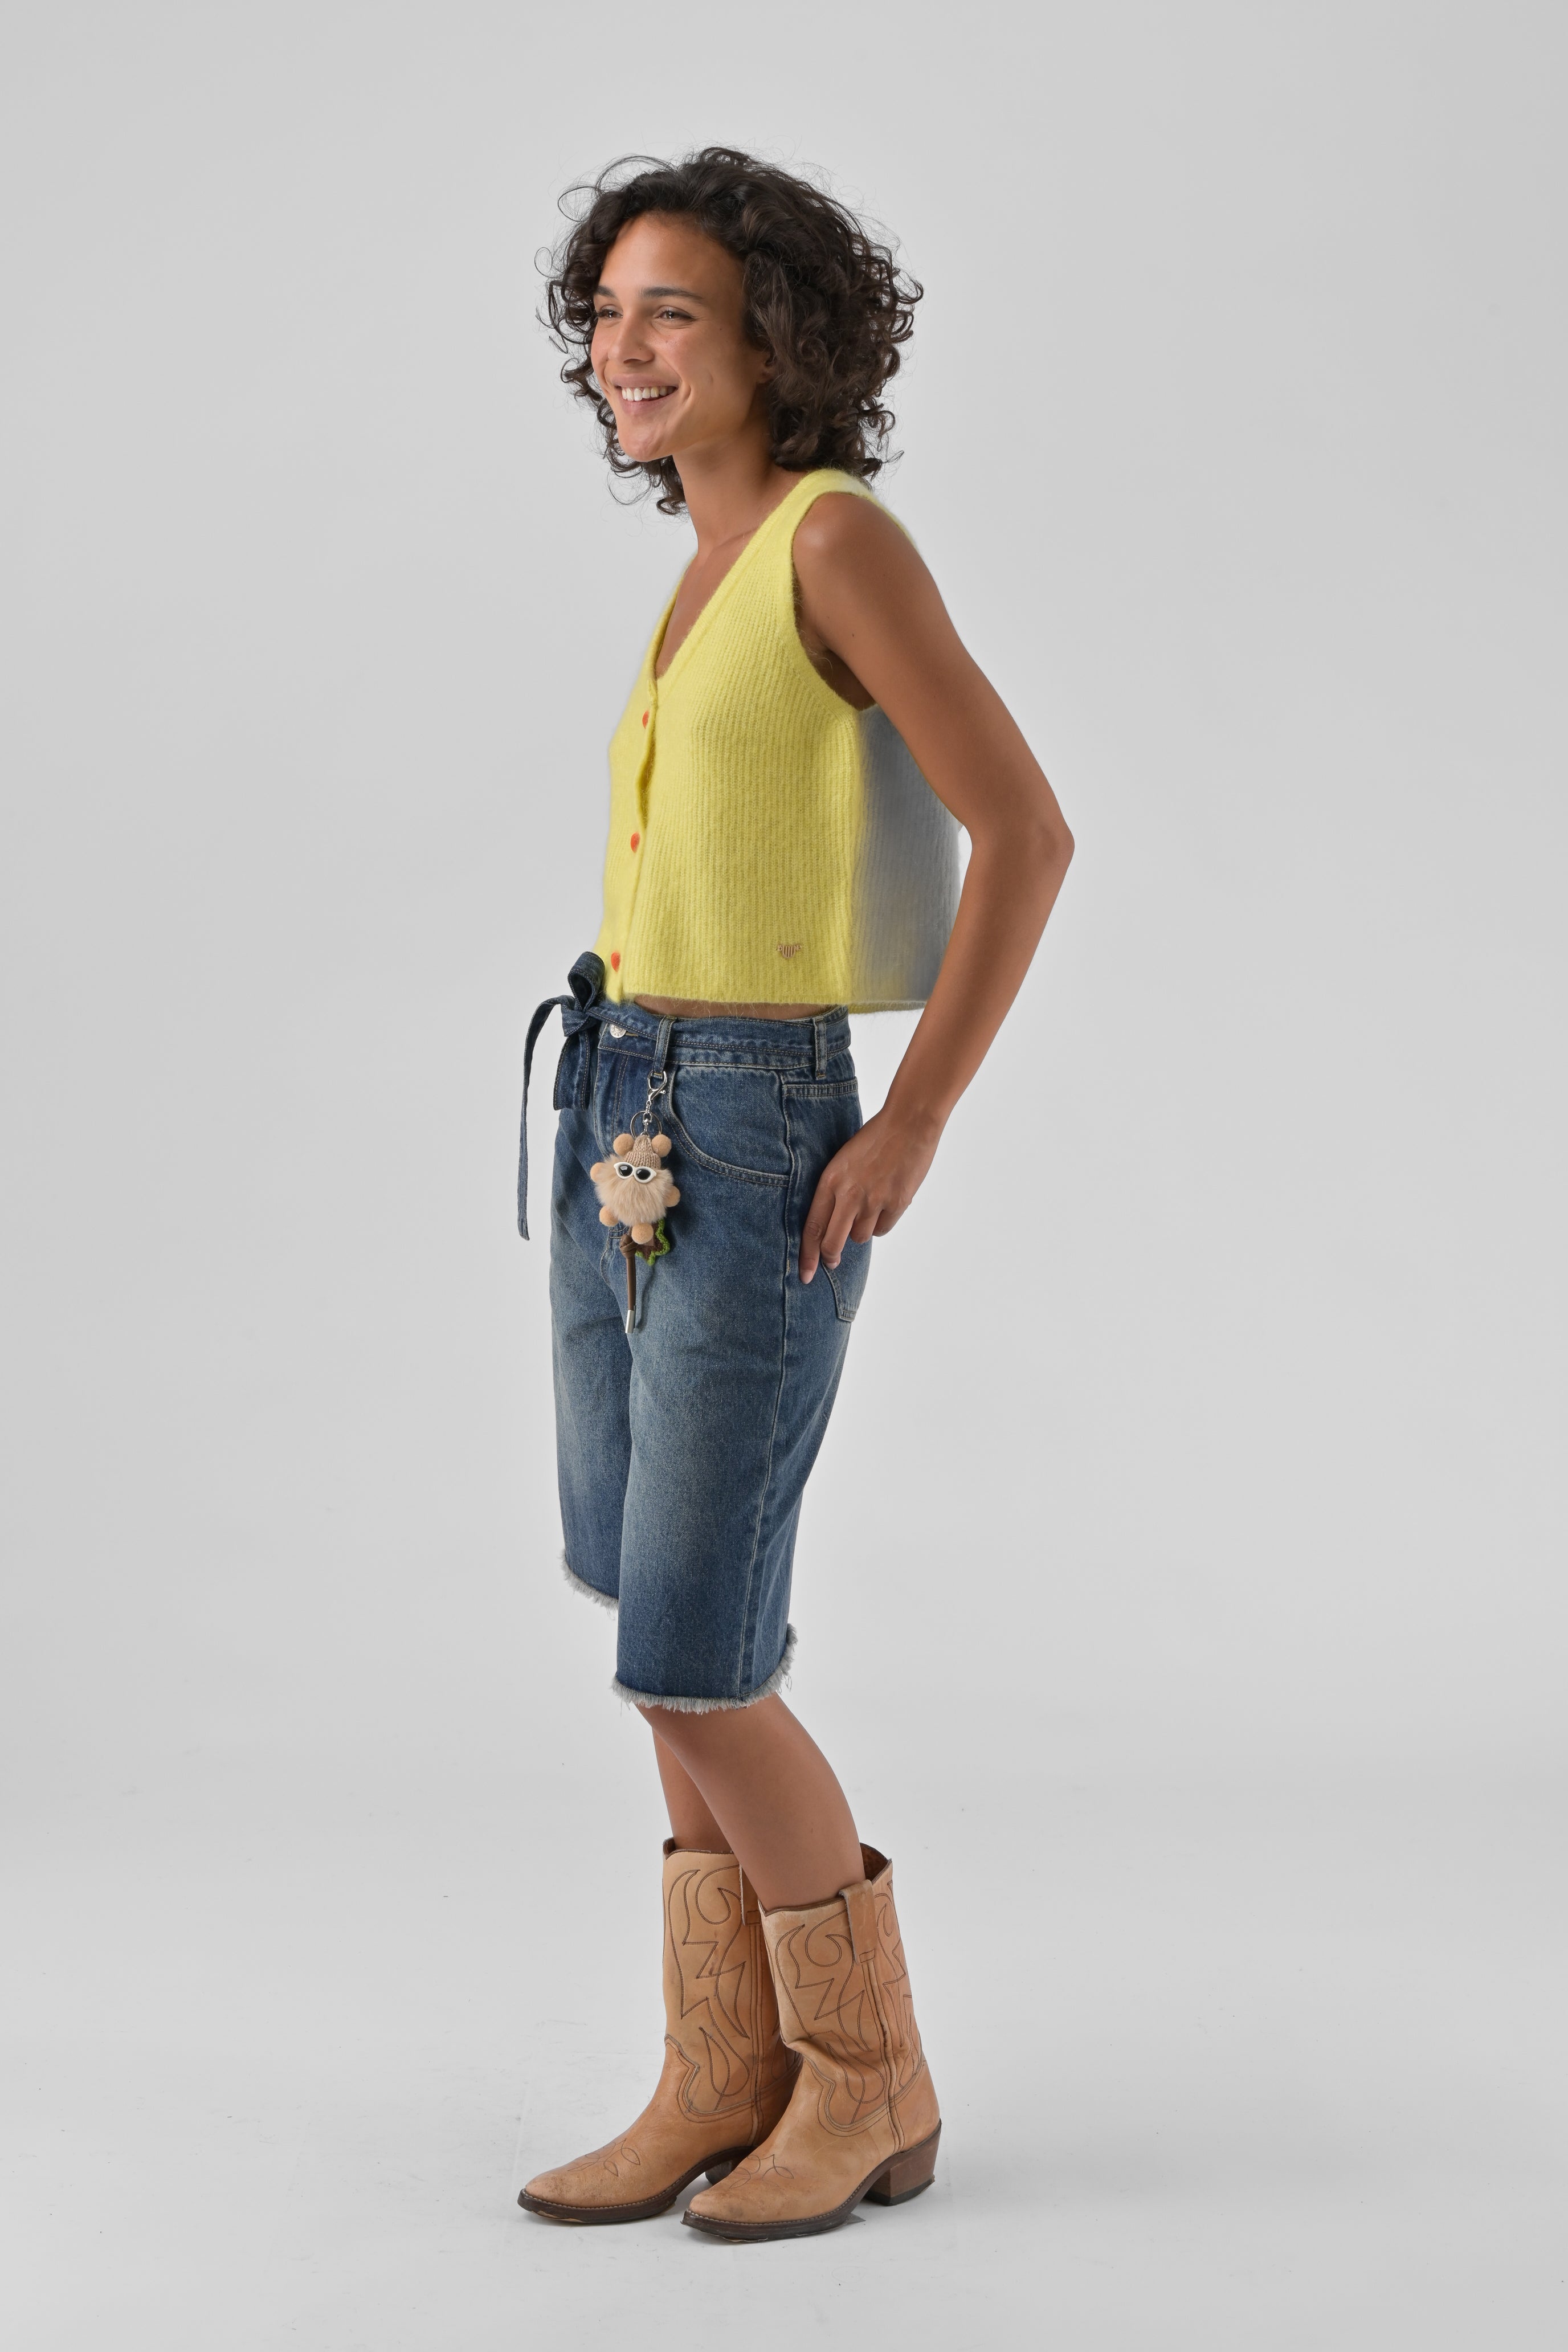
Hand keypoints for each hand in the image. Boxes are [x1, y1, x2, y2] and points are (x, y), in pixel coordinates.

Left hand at [798, 1106, 941, 1283]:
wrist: (908, 1122)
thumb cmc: (875, 1138)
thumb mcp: (844, 1160)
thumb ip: (836, 1190)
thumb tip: (835, 1223)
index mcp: (831, 1180)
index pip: (812, 1226)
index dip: (807, 1254)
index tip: (804, 1274)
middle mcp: (849, 1194)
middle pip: (833, 1242)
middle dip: (830, 1257)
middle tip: (831, 1263)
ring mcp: (874, 1200)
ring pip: (861, 1237)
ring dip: (861, 1230)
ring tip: (869, 1207)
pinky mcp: (897, 1203)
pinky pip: (883, 1228)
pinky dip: (882, 1222)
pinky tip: (886, 1202)